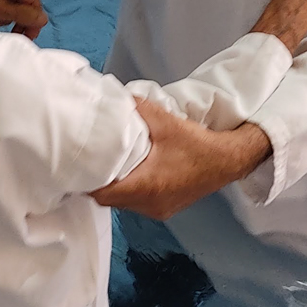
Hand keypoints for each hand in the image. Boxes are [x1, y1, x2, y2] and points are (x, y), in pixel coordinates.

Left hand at [0, 0, 47, 38]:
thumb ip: (22, 14)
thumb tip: (43, 19)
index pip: (35, 3)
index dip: (35, 20)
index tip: (28, 35)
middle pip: (26, 4)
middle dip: (25, 21)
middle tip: (19, 35)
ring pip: (15, 6)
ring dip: (14, 19)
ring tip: (5, 28)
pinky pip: (5, 6)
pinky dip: (4, 15)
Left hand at [90, 99, 269, 218]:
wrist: (230, 159)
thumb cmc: (198, 143)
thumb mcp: (165, 121)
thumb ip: (137, 109)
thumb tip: (115, 98)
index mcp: (146, 186)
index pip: (102, 193)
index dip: (86, 180)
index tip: (77, 165)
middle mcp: (149, 204)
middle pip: (109, 200)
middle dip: (96, 183)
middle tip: (87, 162)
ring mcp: (158, 209)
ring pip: (123, 203)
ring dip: (114, 187)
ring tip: (106, 165)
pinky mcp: (165, 207)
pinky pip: (137, 202)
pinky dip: (129, 189)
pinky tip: (129, 172)